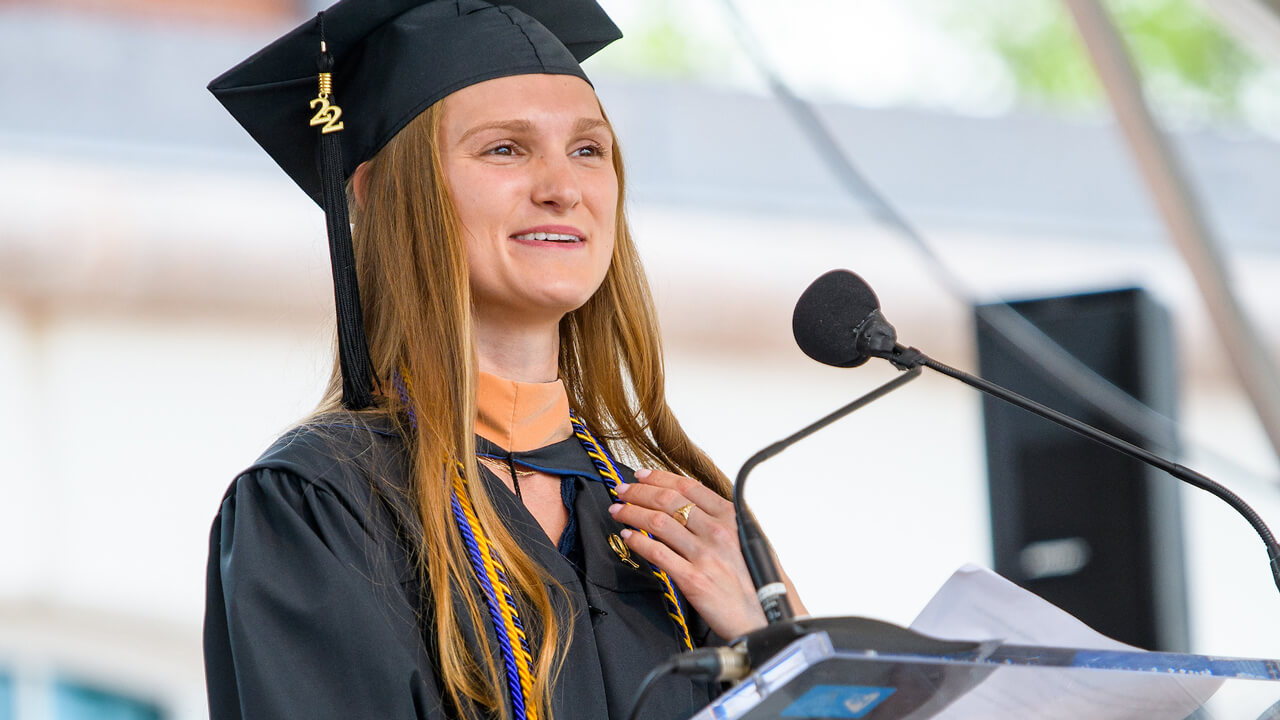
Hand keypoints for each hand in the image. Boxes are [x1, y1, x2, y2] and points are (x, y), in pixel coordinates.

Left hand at [608, 468, 765, 639]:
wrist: (768, 619)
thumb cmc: (761, 583)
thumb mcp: (750, 540)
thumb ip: (725, 522)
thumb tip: (698, 508)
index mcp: (732, 517)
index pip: (688, 487)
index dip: (660, 477)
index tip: (642, 475)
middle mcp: (718, 532)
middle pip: (668, 500)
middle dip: (639, 491)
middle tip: (622, 489)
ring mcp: (705, 555)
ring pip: (658, 523)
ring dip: (632, 513)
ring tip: (618, 510)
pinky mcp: (693, 580)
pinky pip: (658, 554)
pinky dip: (638, 542)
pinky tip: (628, 537)